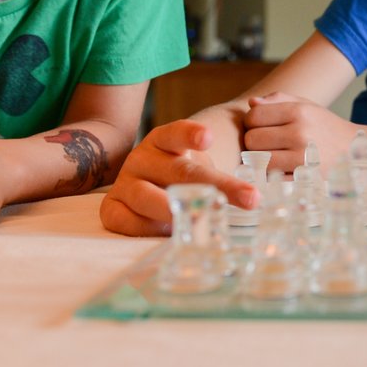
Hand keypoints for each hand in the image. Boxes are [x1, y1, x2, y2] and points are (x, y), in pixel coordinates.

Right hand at [99, 120, 257, 236]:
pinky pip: (128, 221)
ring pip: (150, 197)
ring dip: (179, 211)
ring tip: (205, 220)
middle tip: (251, 198)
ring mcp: (125, 183)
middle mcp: (143, 158)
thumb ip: (216, 178)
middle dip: (217, 185)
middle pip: (179, 171)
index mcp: (163, 141)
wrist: (139, 189)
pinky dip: (149, 229)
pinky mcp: (112, 209)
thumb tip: (254, 198)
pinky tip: (169, 233)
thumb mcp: (196, 169)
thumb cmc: (176, 179)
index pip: (176, 134)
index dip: (190, 135)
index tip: (209, 137)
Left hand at [242, 92, 363, 175]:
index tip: (263, 127)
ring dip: (261, 161)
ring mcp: (302, 158)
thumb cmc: (325, 127)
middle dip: (255, 143)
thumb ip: (278, 100)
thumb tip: (251, 103)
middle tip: (269, 144)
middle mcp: (300, 133)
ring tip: (274, 157)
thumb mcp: (306, 105)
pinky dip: (272, 176)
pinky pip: (271, 179)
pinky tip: (283, 170)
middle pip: (252, 140)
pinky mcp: (304, 179)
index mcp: (298, 111)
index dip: (252, 123)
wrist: (357, 152)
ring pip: (258, 161)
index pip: (253, 116)